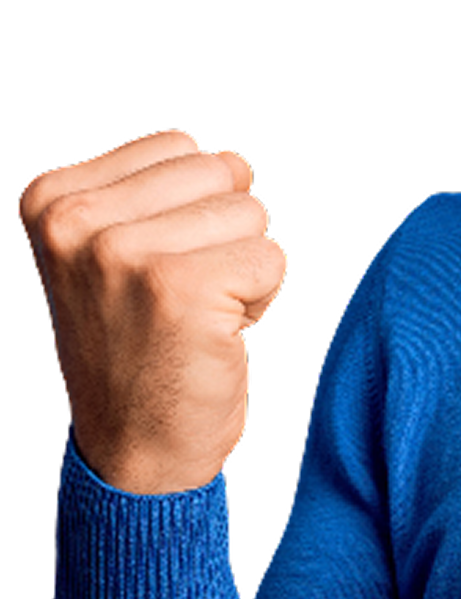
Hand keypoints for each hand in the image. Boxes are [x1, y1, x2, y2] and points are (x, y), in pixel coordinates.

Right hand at [18, 130, 287, 493]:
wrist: (134, 452)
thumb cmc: (140, 346)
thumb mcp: (115, 251)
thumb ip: (161, 191)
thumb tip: (234, 159)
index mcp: (51, 198)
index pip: (179, 147)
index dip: (189, 210)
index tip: (152, 270)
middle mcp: (76, 221)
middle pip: (220, 171)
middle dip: (222, 233)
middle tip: (180, 298)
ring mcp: (122, 254)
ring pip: (250, 212)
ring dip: (243, 267)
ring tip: (196, 316)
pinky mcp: (179, 289)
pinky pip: (272, 257)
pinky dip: (263, 298)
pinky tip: (217, 335)